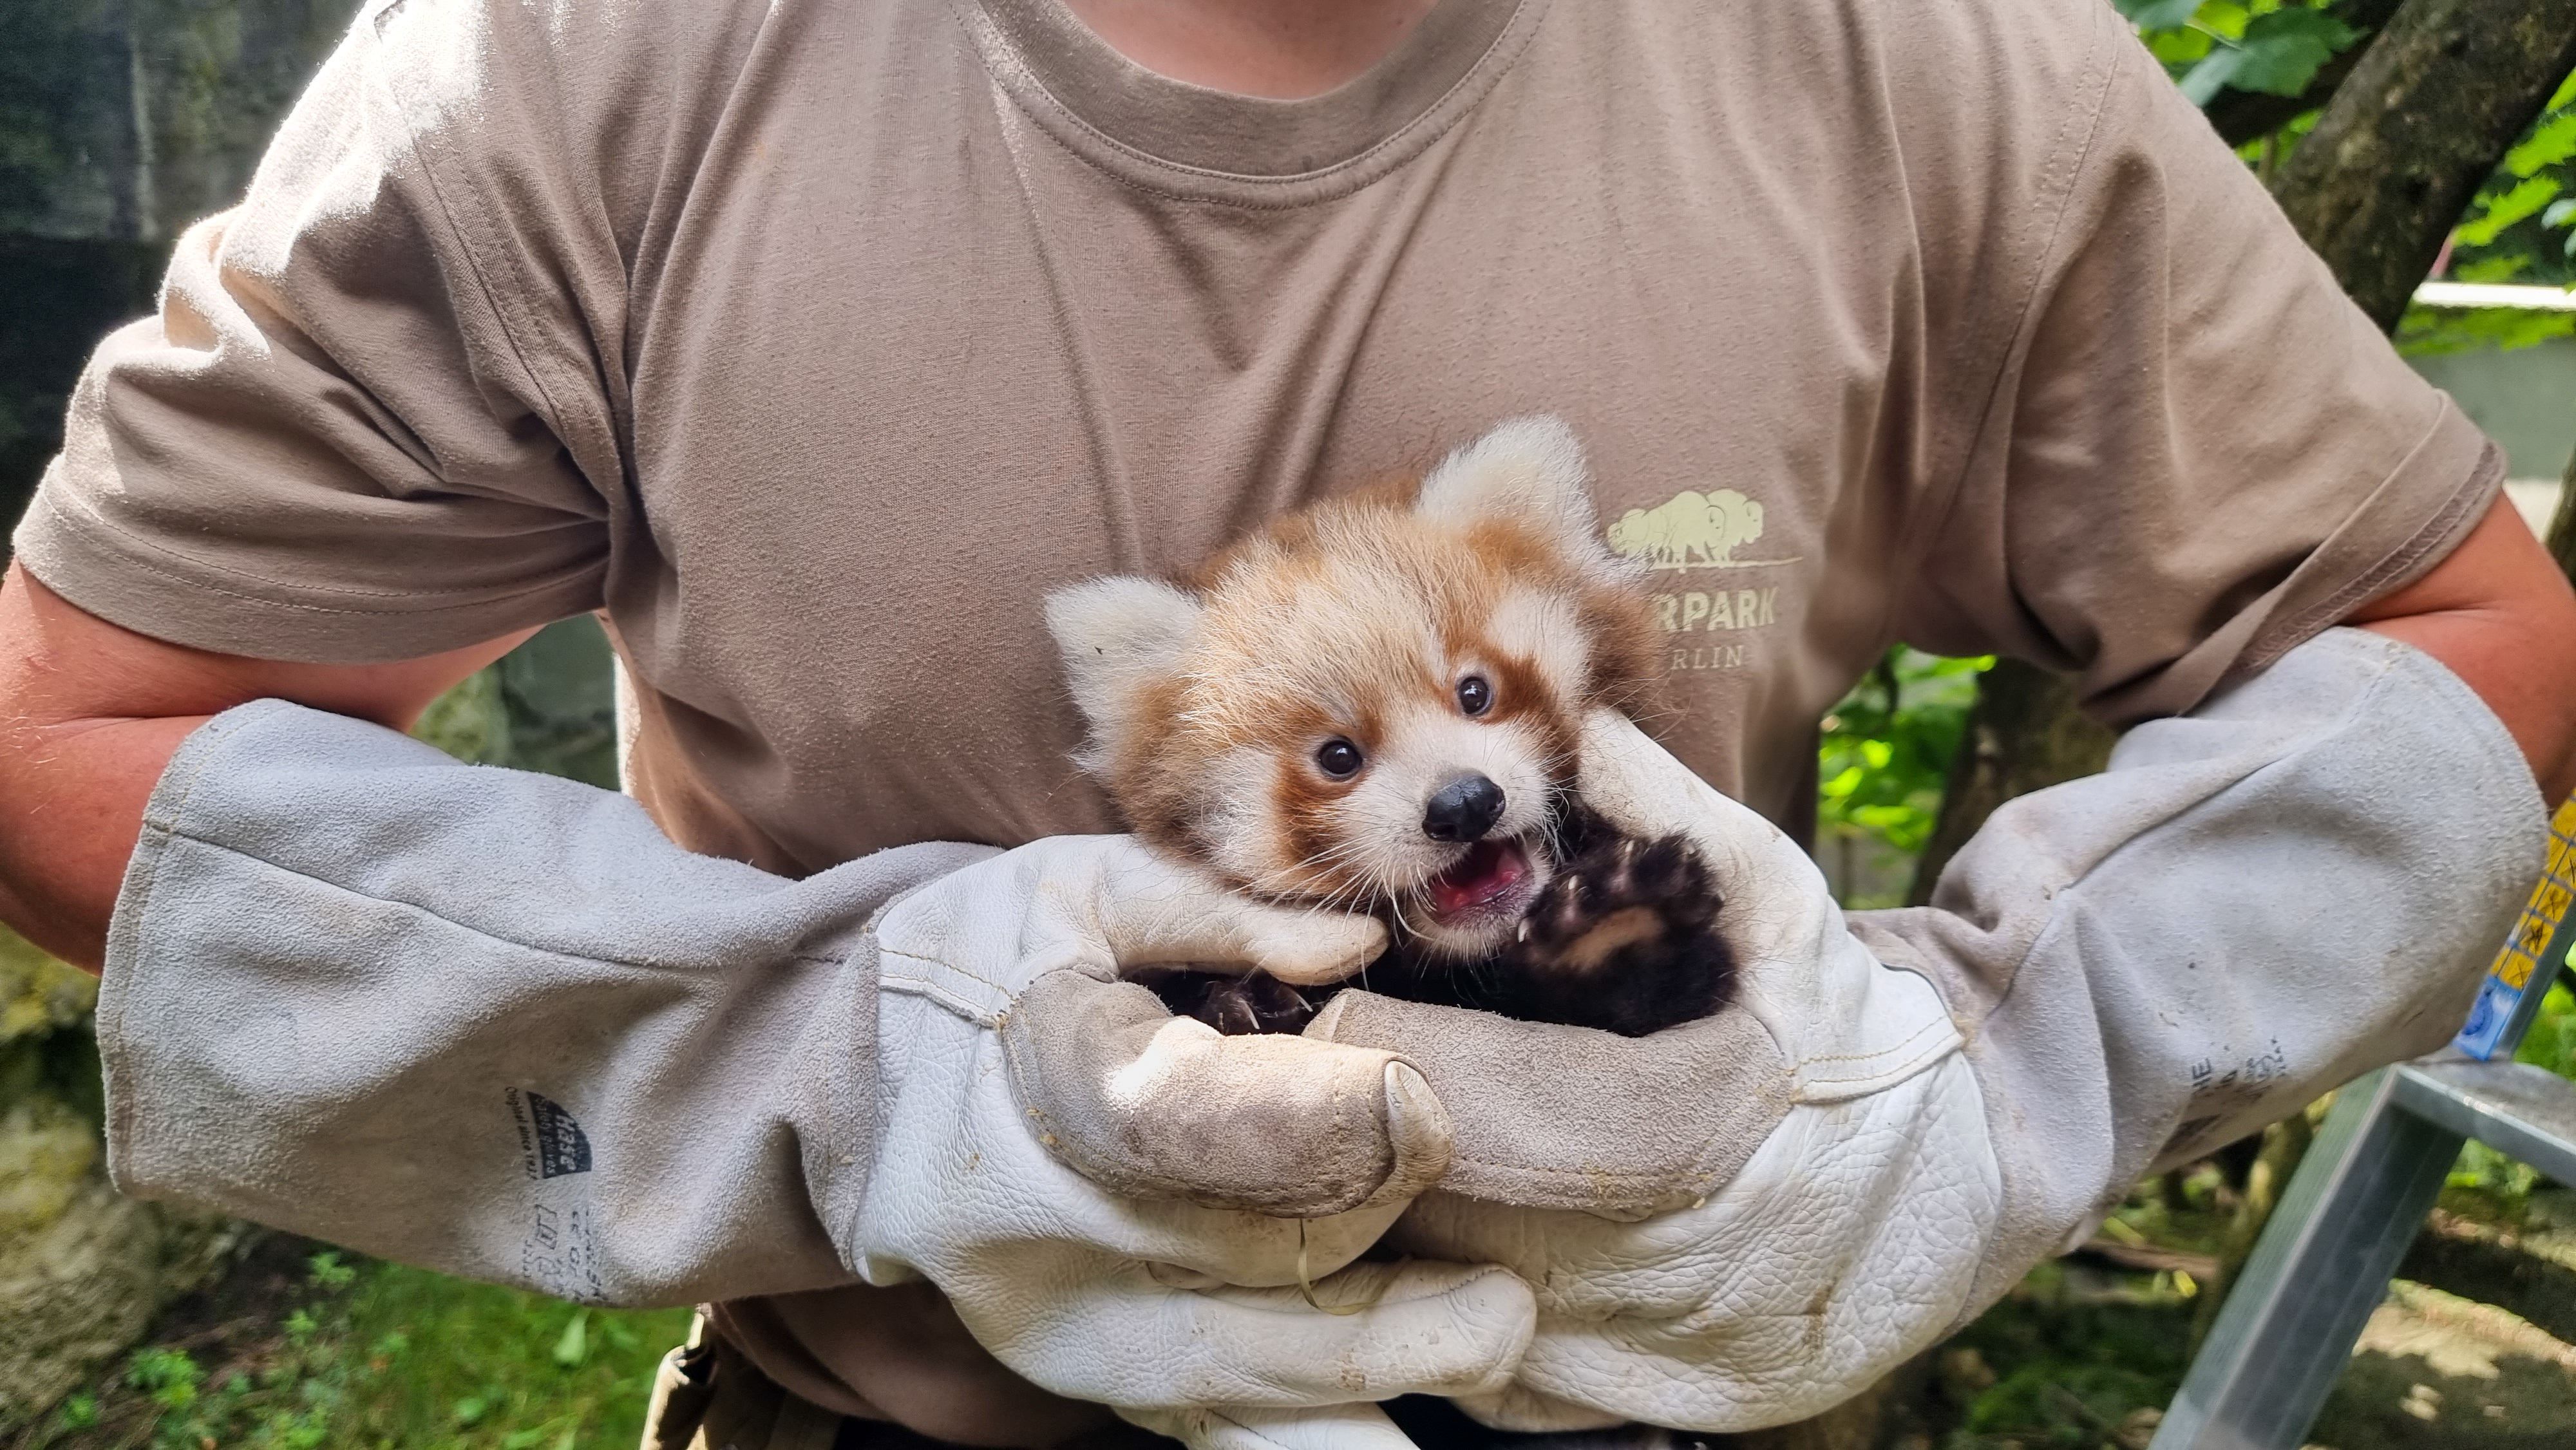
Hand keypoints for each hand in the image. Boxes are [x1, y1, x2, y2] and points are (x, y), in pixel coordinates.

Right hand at [855, 834, 1537, 1448]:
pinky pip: (1208, 1425)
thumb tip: (1360, 943)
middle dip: (1378, 1248)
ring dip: (1374, 1367)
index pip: (1183, 1122)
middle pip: (1236, 1258)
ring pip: (1235, 1369)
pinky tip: (1396, 1426)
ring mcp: (1057, 1316)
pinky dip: (1302, 1433)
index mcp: (1037, 1076)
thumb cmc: (979, 960)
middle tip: (1495, 1257)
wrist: (844, 1079)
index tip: (1422, 1102)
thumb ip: (1216, 913)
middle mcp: (1042, 1224)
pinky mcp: (1081, 1367)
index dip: (1314, 1121)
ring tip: (1491, 1339)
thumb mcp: (1073, 888)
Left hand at [1306, 711, 1995, 1431]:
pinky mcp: (1609, 1407)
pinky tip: (1390, 1228)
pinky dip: (1418, 1298)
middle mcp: (1655, 1271)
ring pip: (1428, 1306)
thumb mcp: (1776, 906)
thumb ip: (1668, 817)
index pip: (1474, 1108)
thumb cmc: (1836, 1030)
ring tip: (1302, 1141)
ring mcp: (1630, 1360)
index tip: (1292, 1005)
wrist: (1941, 1188)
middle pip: (1426, 1216)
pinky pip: (1460, 1364)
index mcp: (1691, 1137)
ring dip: (1358, 1227)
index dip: (1369, 1054)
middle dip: (1337, 1139)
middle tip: (1257, 1066)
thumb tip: (1580, 731)